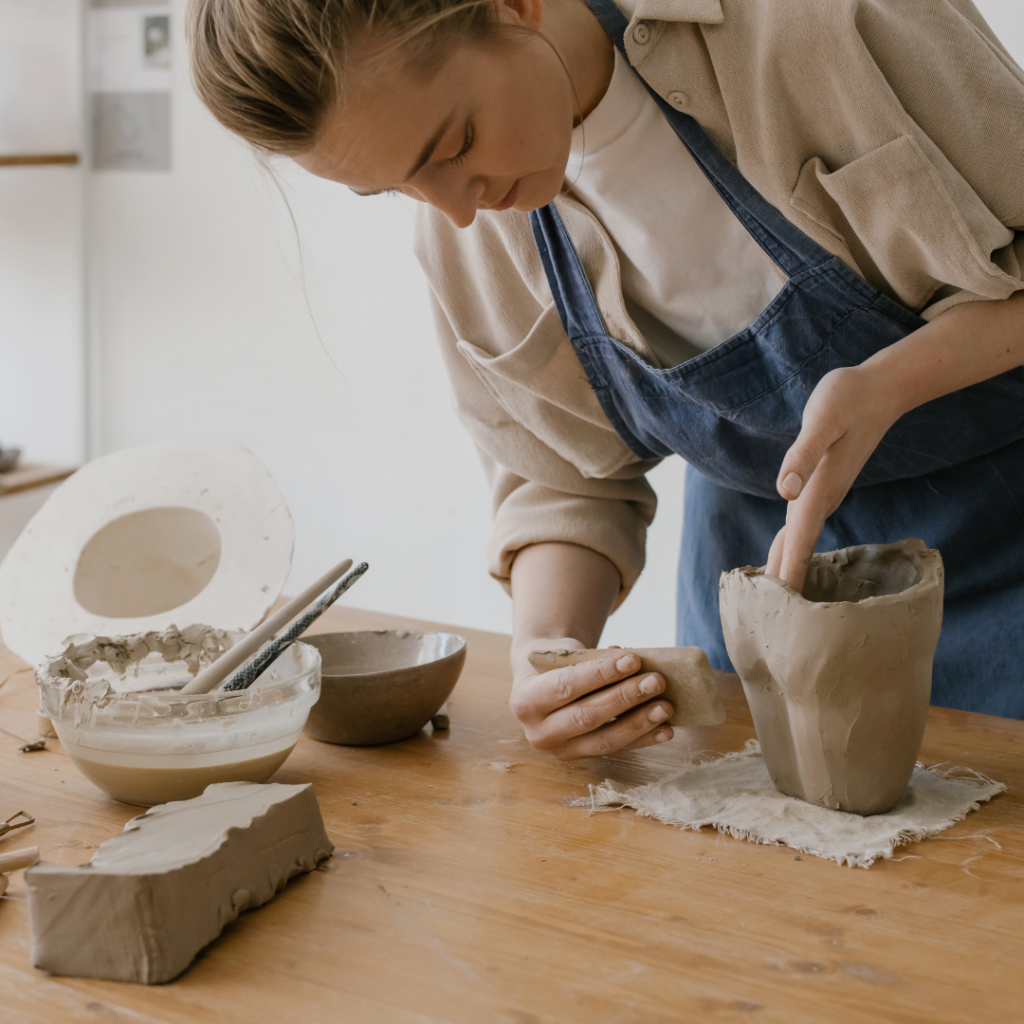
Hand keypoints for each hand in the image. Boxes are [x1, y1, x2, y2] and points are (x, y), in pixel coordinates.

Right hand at [509, 638, 673, 759]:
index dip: (601, 673)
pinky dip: (643, 739)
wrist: (541, 683)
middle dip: (625, 698)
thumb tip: (633, 661)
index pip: (566, 686)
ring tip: (666, 706)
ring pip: (604, 740)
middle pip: (587, 716)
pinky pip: (616, 750)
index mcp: (525, 700)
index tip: (633, 659)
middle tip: (656, 681)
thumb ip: (592, 659)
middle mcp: (538, 732)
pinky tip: (665, 730)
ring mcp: (560, 750)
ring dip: (639, 723)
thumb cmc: (556, 663)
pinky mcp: (581, 758)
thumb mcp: (563, 654)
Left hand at [768, 365, 901, 592]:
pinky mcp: (823, 486)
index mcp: (818, 489)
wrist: (881, 389)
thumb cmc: (849, 398)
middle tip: (768, 622)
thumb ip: (802, 455)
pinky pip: (803, 526)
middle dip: (782, 583)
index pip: (797, 540)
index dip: (786, 574)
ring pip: (799, 539)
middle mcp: (821, 498)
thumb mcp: (822, 419)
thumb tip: (784, 490)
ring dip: (786, 567)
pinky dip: (792, 546)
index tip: (778, 612)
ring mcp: (823, 494)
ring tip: (770, 602)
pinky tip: (787, 557)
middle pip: (796, 549)